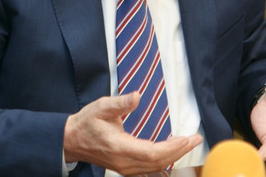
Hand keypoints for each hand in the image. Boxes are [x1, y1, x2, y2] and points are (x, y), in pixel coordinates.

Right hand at [63, 92, 202, 173]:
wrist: (71, 140)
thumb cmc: (86, 123)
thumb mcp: (102, 107)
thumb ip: (120, 103)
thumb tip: (137, 96)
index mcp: (120, 147)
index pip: (153, 152)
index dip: (174, 147)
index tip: (188, 138)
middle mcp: (124, 162)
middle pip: (158, 163)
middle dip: (180, 151)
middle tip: (195, 140)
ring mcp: (124, 167)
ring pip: (154, 168)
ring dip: (173, 157)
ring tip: (186, 144)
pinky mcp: (124, 168)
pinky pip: (148, 170)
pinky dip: (162, 163)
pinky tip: (170, 155)